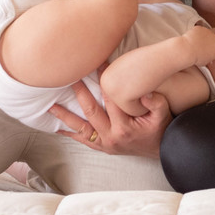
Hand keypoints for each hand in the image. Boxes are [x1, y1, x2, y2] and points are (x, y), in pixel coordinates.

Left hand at [48, 81, 171, 156]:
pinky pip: (83, 140)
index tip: (97, 65)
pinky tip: (57, 128)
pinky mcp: (103, 147)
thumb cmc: (162, 129)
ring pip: (81, 127)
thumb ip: (155, 102)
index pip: (111, 99)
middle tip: (69, 77)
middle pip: (91, 111)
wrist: (163, 150)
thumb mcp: (163, 114)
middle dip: (79, 92)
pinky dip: (69, 134)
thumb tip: (144, 91)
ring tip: (50, 106)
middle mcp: (111, 136)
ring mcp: (105, 144)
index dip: (104, 80)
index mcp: (125, 127)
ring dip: (65, 116)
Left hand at [183, 25, 214, 66]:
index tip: (204, 56)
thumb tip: (206, 56)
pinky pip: (198, 32)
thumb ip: (208, 58)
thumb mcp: (204, 62)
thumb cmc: (195, 58)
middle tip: (198, 50)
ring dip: (201, 39)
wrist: (188, 50)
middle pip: (212, 42)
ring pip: (205, 36)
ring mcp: (208, 32)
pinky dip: (195, 35)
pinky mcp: (201, 28)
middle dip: (207, 45)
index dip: (210, 53)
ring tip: (194, 45)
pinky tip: (191, 40)